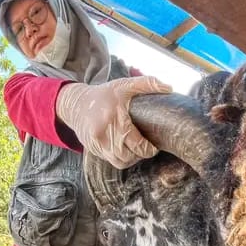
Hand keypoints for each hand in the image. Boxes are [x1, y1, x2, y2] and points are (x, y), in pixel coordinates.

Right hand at [55, 77, 171, 168]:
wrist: (76, 104)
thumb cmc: (103, 95)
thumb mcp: (124, 85)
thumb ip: (147, 84)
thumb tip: (169, 88)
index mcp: (115, 118)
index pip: (136, 143)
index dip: (148, 149)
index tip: (154, 147)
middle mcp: (104, 133)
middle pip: (128, 156)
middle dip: (140, 155)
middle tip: (146, 148)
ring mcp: (96, 143)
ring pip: (119, 162)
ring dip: (130, 159)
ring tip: (135, 150)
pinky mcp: (92, 149)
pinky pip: (109, 160)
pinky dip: (118, 157)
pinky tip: (123, 148)